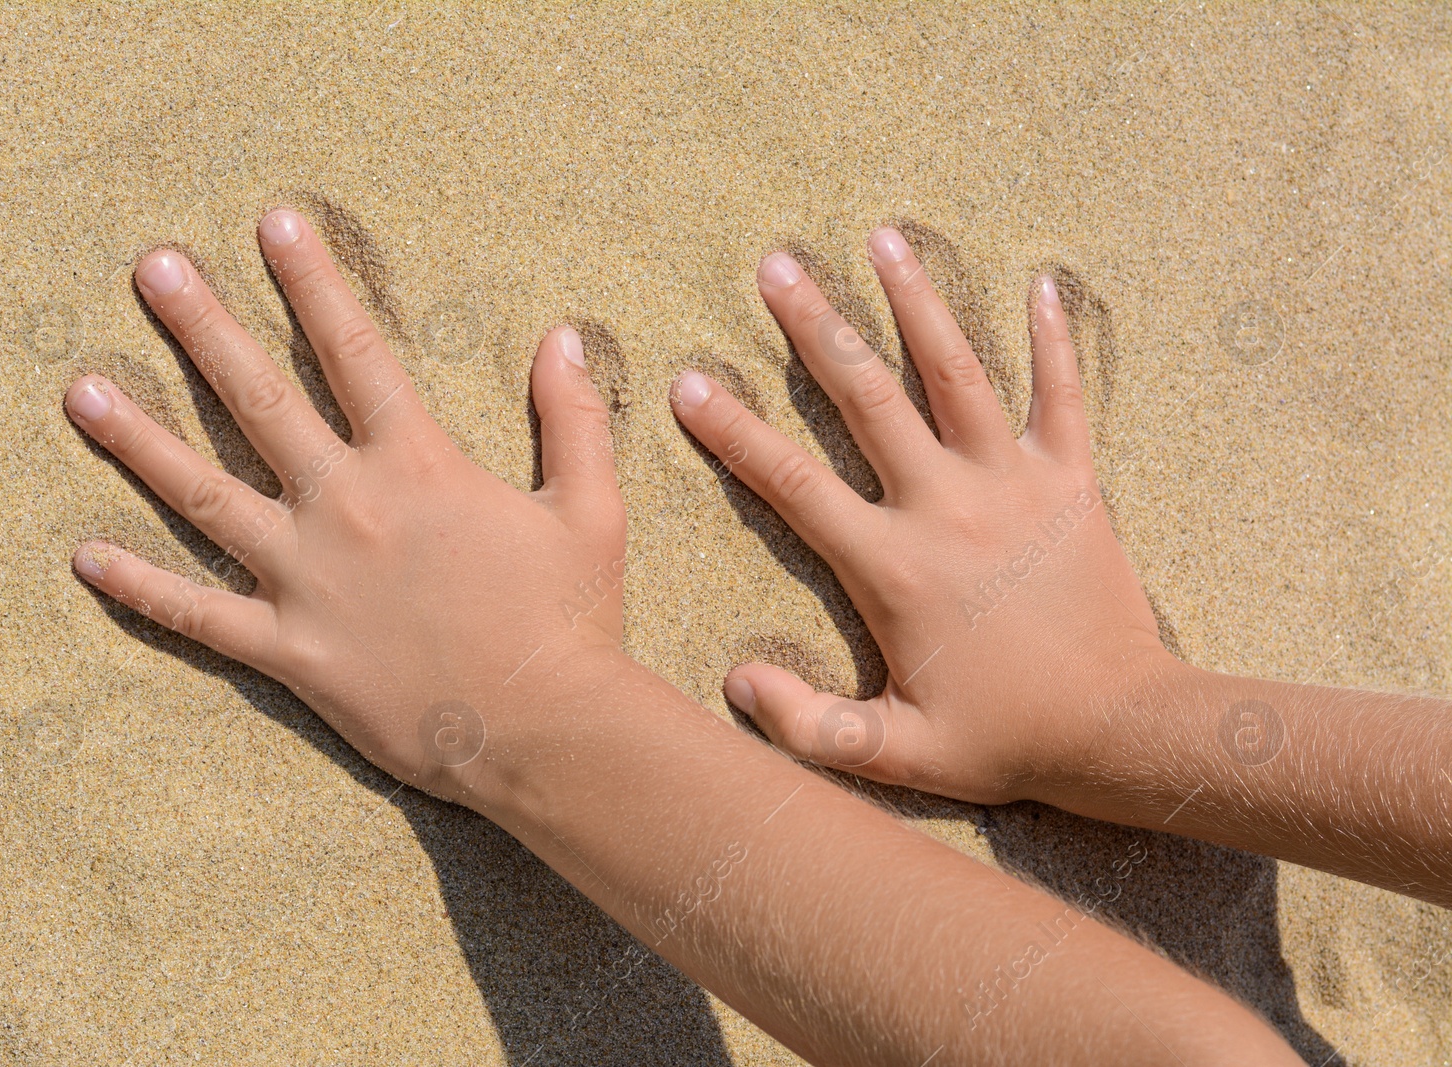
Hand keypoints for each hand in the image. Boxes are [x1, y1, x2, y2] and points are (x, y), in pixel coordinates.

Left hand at [66, 209, 627, 807]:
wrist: (543, 730)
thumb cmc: (570, 620)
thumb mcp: (591, 508)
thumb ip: (572, 418)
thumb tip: (562, 338)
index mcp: (415, 466)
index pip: (354, 353)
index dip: (314, 282)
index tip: (273, 223)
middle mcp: (346, 508)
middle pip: (259, 401)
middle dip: (203, 328)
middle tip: (150, 269)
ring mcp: (307, 580)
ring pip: (205, 497)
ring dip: (140, 441)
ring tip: (80, 391)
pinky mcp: (291, 650)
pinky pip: (200, 615)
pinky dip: (142, 587)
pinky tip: (86, 556)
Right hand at [670, 228, 1174, 803]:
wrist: (1119, 731)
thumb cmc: (1004, 740)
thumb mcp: (895, 753)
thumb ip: (808, 724)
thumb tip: (734, 682)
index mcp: (892, 564)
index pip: (792, 483)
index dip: (734, 432)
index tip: (689, 382)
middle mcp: (946, 505)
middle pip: (868, 398)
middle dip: (815, 327)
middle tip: (775, 265)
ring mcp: (1014, 484)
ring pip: (957, 372)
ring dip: (917, 302)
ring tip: (883, 237)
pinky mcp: (1074, 482)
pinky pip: (1063, 396)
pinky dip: (1055, 339)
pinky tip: (1043, 283)